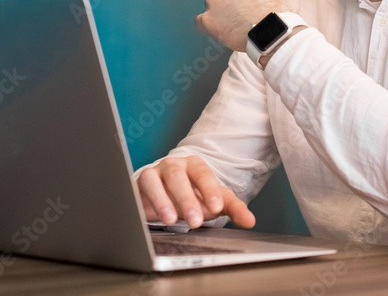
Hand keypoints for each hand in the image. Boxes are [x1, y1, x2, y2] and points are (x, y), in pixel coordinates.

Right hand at [136, 156, 255, 228]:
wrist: (167, 193)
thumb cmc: (193, 194)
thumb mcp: (215, 200)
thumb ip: (233, 208)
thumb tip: (249, 221)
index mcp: (195, 165)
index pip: (203, 173)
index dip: (209, 190)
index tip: (216, 208)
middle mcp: (173, 166)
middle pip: (178, 178)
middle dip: (187, 199)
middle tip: (195, 221)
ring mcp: (154, 173)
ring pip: (155, 181)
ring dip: (162, 200)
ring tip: (171, 219)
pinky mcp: (139, 184)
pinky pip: (138, 190)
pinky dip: (143, 201)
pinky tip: (148, 214)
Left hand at [195, 0, 298, 50]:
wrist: (277, 35)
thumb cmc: (283, 5)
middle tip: (250, 8)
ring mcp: (213, 1)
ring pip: (213, 2)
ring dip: (222, 10)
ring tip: (242, 21)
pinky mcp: (207, 20)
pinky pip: (202, 21)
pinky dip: (210, 25)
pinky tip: (226, 29)